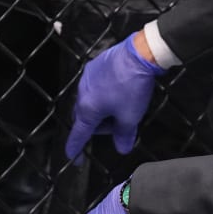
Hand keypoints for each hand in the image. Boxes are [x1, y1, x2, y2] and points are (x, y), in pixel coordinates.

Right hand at [65, 36, 162, 160]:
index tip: (74, 158)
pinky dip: (103, 95)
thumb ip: (124, 135)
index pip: (79, 134)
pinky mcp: (94, 67)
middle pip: (84, 118)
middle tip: (117, 127)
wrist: (138, 55)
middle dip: (98, 127)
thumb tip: (121, 148)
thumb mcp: (130, 116)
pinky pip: (94, 87)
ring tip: (122, 106)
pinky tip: (119, 91)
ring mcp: (86, 78)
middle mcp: (81, 94)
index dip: (76, 149)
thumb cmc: (132, 88)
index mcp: (87, 109)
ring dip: (102, 110)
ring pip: (89, 102)